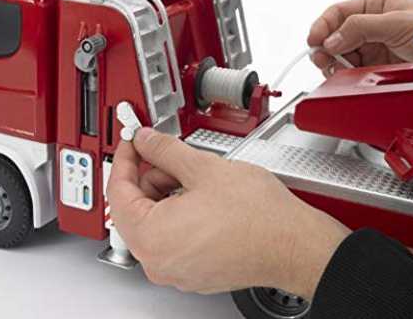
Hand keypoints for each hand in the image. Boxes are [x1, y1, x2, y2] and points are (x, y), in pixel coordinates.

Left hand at [107, 128, 349, 298]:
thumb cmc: (258, 216)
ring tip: (195, 177)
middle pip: (135, 208)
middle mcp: (158, 261)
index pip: (118, 191)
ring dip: (166, 193)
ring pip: (154, 222)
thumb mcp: (203, 169)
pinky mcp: (194, 271)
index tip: (132, 142)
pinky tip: (202, 197)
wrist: (294, 244)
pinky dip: (178, 213)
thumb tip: (146, 140)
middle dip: (150, 176)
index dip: (124, 159)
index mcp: (152, 237)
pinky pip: (172, 237)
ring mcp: (176, 270)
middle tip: (170, 156)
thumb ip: (165, 150)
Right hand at [308, 0, 412, 79]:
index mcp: (375, 7)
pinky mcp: (374, 69)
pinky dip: (343, 74)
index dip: (323, 25)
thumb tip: (332, 39)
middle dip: (325, 47)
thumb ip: (360, 28)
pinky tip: (343, 75)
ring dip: (332, 62)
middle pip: (335, 36)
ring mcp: (372, 49)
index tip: (314, 40)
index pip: (338, 12)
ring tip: (332, 68)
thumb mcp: (396, 23)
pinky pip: (350, 71)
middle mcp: (371, 27)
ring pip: (339, 55)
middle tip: (321, 57)